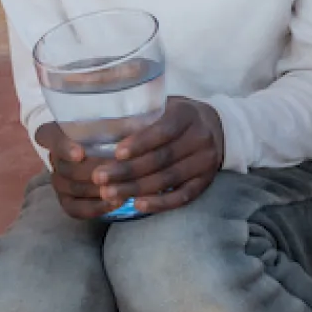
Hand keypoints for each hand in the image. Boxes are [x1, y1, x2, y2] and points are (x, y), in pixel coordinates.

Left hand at [34, 97, 223, 220]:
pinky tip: (137, 205)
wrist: (217, 128)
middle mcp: (200, 137)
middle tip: (99, 178)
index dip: (139, 143)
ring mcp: (205, 161)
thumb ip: (141, 115)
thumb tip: (94, 123)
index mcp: (187, 114)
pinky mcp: (206, 181)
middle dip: (127, 171)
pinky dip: (159, 203)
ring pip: (168, 179)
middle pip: (162, 158)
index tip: (115, 152)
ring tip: (109, 194)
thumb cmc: (176, 117)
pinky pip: (182, 196)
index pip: (163, 130)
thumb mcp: (165, 106)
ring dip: (136, 189)